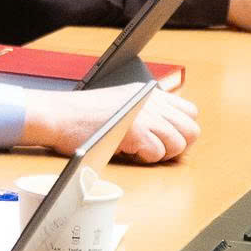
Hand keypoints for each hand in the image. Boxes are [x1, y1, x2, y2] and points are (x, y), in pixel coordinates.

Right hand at [21, 82, 198, 164]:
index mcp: (149, 93)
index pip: (189, 112)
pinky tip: (129, 152)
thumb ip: (144, 109)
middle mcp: (152, 102)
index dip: (180, 129)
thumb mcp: (121, 101)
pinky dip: (146, 158)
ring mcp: (145, 116)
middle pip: (191, 130)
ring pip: (179, 144)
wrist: (58, 115)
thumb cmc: (83, 114)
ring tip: (141, 152)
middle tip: (157, 149)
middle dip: (178, 144)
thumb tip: (165, 128)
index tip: (165, 138)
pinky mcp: (136, 132)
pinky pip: (158, 153)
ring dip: (163, 153)